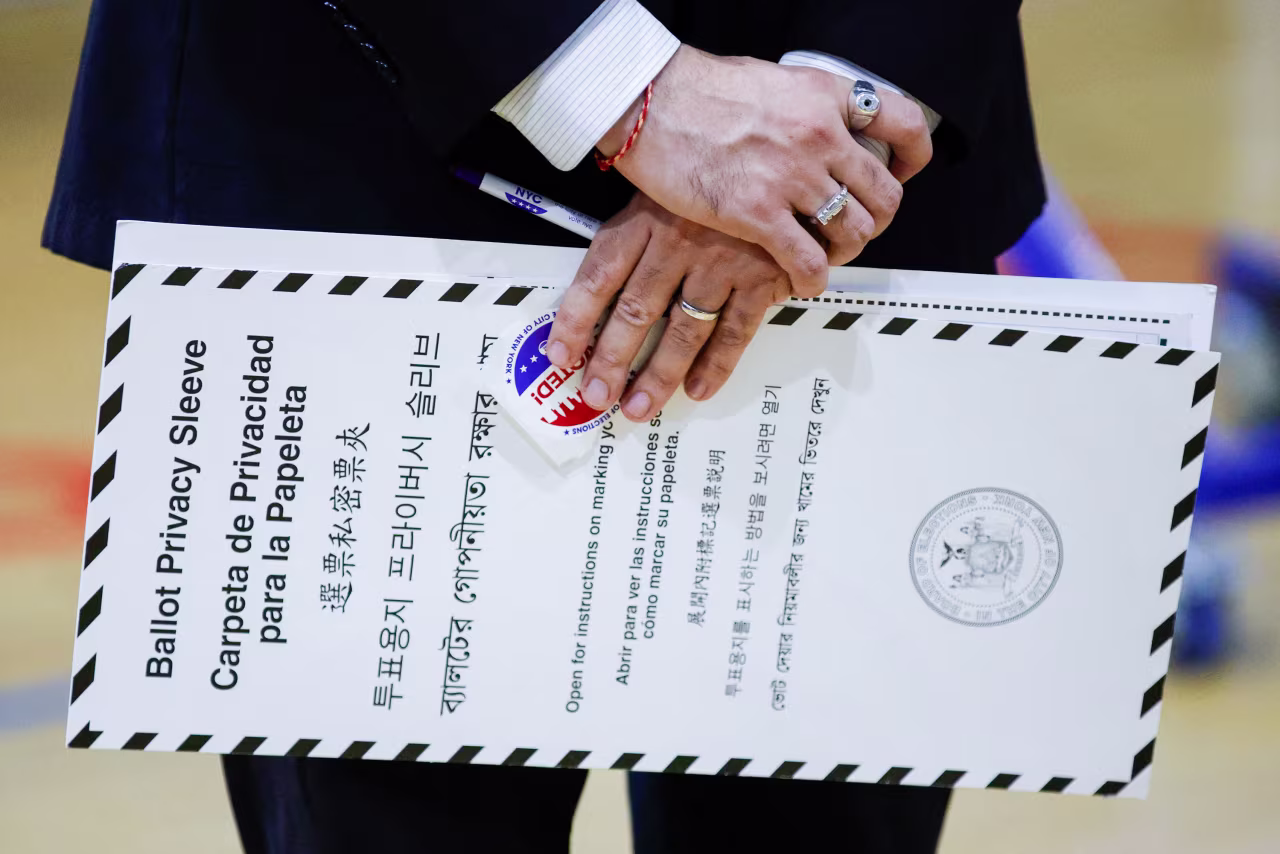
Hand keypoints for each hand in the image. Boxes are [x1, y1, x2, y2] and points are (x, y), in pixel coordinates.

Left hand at [547, 193, 790, 421]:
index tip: (561, 353)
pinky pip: (734, 331)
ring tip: (638, 407)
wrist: (785, 156)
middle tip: (597, 394)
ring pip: (683, 330)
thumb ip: (634, 231)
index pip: (599, 275)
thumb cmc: (717, 172)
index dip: (575, 317)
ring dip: (659, 375)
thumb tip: (598, 286)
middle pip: (636, 311)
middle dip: (612, 359)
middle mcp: (678, 242)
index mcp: (646, 217)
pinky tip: (698, 389)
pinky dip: (717, 365)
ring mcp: (721, 262)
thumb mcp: (663, 184)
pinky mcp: (761, 277)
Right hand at [597, 45, 931, 294]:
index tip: (904, 170)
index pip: (902, 124)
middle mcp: (818, 137)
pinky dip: (812, 278)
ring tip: (827, 255)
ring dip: (845, 252)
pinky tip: (801, 279)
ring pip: (852, 232)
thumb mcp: (769, 81)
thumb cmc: (695, 90)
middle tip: (857, 228)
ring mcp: (791, 178)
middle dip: (876, 220)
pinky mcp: (758, 214)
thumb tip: (814, 126)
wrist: (650, 103)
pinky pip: (809, 260)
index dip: (913, 157)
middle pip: (883, 194)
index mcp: (824, 98)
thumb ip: (801, 107)